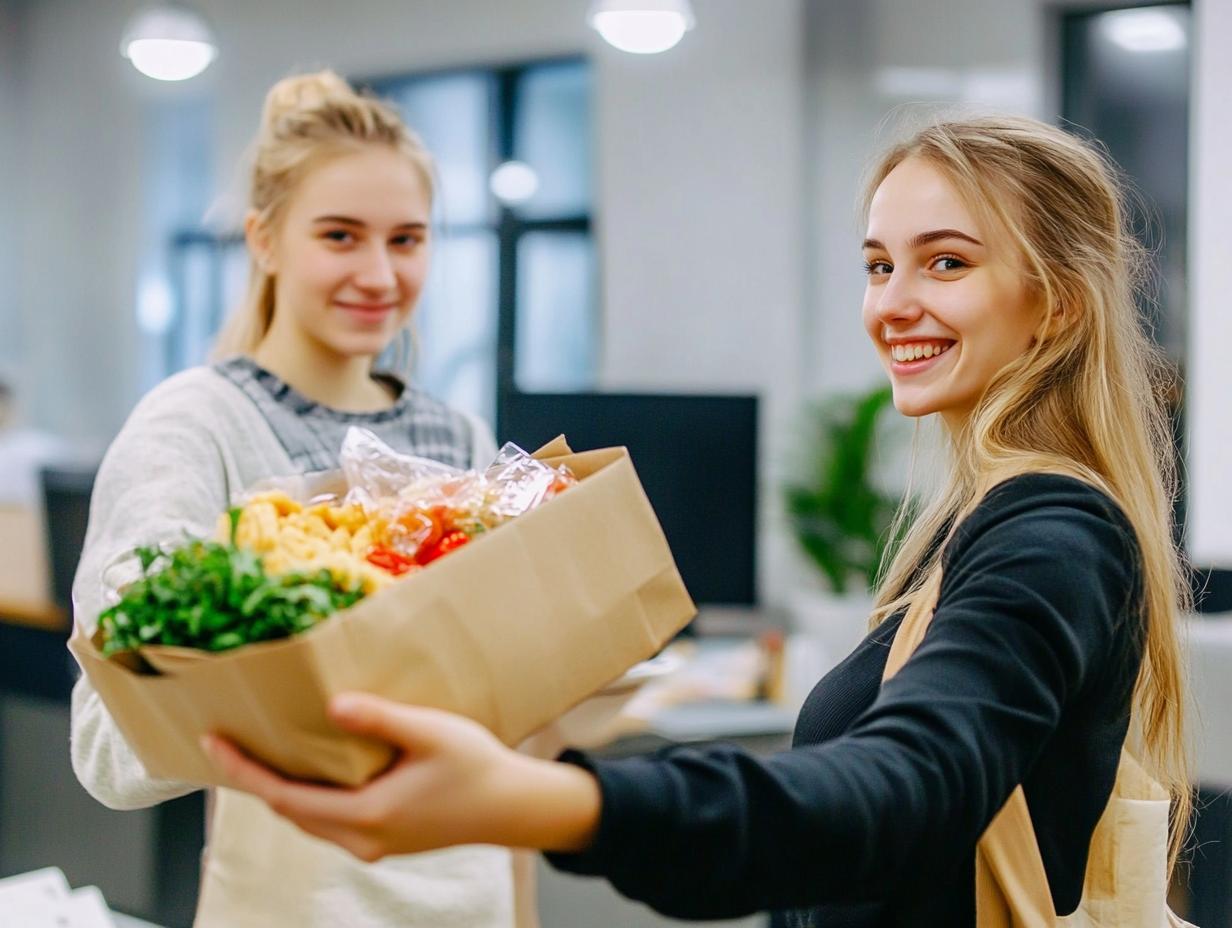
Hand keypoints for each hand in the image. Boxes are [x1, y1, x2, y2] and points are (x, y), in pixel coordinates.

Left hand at [203, 692, 600, 861]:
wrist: (514, 808)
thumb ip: (380, 719)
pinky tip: (309, 769)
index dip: (243, 769)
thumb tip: (331, 706)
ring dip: (278, 789)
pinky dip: (306, 796)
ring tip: (258, 752)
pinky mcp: (383, 840)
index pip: (284, 796)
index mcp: (368, 814)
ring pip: (306, 820)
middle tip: (227, 740)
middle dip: (252, 778)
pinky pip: (327, 821)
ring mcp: (372, 845)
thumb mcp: (432, 732)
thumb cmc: (478, 767)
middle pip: (287, 811)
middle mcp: (363, 838)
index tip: (213, 741)